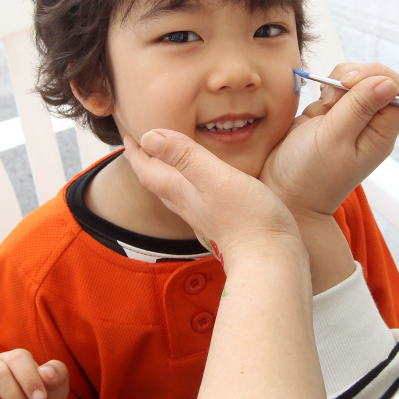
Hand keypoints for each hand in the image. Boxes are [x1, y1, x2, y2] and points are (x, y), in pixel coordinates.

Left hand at [124, 129, 305, 269]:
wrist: (270, 263)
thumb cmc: (248, 219)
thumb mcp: (216, 178)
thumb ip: (185, 156)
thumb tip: (149, 136)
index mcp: (183, 193)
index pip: (149, 171)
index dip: (136, 153)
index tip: (128, 136)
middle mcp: (190, 209)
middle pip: (159, 185)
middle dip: (148, 164)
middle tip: (142, 148)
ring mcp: (206, 222)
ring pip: (177, 197)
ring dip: (168, 179)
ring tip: (169, 166)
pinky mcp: (224, 230)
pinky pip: (197, 206)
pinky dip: (191, 192)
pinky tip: (205, 193)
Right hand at [260, 62, 398, 215]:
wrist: (280, 192)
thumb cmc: (308, 177)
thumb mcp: (333, 140)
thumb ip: (359, 108)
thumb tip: (388, 83)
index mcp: (379, 136)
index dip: (377, 76)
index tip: (349, 82)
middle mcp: (369, 126)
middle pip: (376, 80)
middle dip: (352, 78)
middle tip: (330, 99)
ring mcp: (349, 120)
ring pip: (353, 81)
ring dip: (336, 83)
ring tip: (322, 106)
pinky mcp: (329, 116)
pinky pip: (333, 89)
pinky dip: (323, 89)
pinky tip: (314, 109)